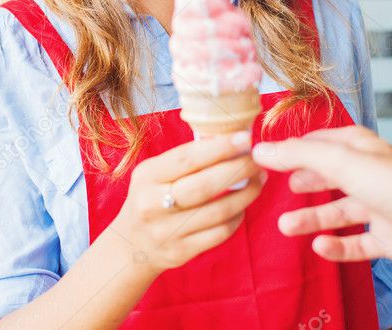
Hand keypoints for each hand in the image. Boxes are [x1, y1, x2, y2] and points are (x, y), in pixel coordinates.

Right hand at [111, 131, 265, 273]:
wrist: (132, 245)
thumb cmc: (151, 198)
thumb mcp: (154, 174)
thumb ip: (185, 159)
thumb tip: (229, 140)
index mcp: (148, 176)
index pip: (187, 158)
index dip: (219, 147)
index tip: (244, 138)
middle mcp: (153, 204)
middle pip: (205, 185)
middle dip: (238, 169)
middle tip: (258, 159)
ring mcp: (167, 231)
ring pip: (218, 211)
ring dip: (246, 193)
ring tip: (259, 179)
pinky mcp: (181, 252)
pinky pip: (219, 233)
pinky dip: (237, 217)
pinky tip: (243, 205)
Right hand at [252, 126, 391, 271]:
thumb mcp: (341, 162)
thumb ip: (299, 156)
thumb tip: (261, 149)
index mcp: (359, 149)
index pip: (318, 143)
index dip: (292, 149)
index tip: (263, 157)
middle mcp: (368, 175)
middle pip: (327, 177)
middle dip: (302, 183)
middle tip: (276, 190)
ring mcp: (379, 207)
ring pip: (338, 212)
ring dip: (312, 219)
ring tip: (286, 226)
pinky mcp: (388, 238)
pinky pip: (356, 244)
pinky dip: (337, 247)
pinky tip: (320, 247)